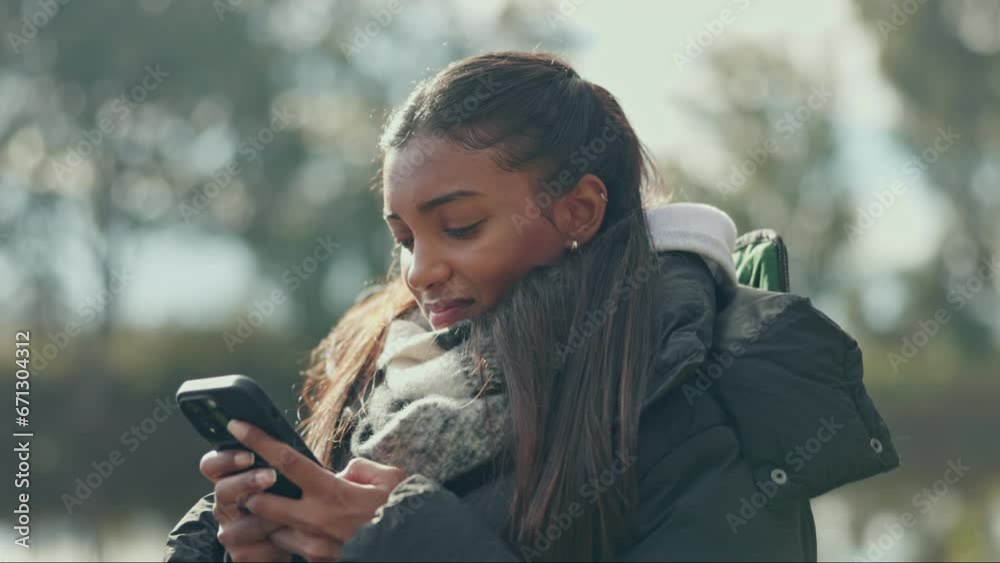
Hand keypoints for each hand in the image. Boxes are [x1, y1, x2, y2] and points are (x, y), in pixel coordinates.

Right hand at [200, 449, 291, 561]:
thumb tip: (288, 444)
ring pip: (240, 523)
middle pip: (221, 490)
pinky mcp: (241, 555)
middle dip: (246, 482)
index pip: (211, 466)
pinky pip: (254, 548)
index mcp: (230, 482)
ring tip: (288, 513)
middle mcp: (224, 506)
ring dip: (267, 517)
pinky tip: (288, 537)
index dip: (225, 459)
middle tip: (271, 477)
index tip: (249, 454)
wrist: (292, 542)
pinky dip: (274, 542)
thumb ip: (277, 465)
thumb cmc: (287, 503)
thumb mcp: (282, 482)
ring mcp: (230, 531)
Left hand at [227, 419, 409, 561]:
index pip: (286, 460)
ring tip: (289, 514)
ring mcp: (315, 545)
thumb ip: (360, 468)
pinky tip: (311, 535)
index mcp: (332, 490)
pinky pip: (293, 551)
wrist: (414, 547)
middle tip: (255, 486)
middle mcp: (317, 518)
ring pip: (273, 530)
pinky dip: (294, 541)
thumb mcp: (388, 477)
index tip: (238, 426)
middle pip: (263, 501)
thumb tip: (344, 472)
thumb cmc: (402, 511)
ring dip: (273, 522)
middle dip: (252, 493)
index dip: (259, 441)